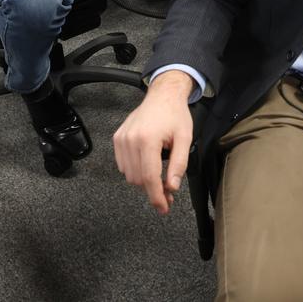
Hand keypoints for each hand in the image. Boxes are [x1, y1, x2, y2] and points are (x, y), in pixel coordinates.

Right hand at [113, 71, 194, 214]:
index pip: (149, 177)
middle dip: (153, 188)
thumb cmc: (175, 115)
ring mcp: (121, 139)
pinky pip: (123, 165)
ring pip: (130, 175)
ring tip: (160, 175)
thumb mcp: (185, 138)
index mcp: (148, 139)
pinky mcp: (117, 138)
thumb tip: (172, 186)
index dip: (156, 196)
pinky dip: (135, 170)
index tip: (163, 208)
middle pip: (139, 179)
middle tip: (169, 189)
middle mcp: (130, 140)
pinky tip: (148, 163)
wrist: (163, 95)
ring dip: (144, 180)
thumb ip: (179, 164)